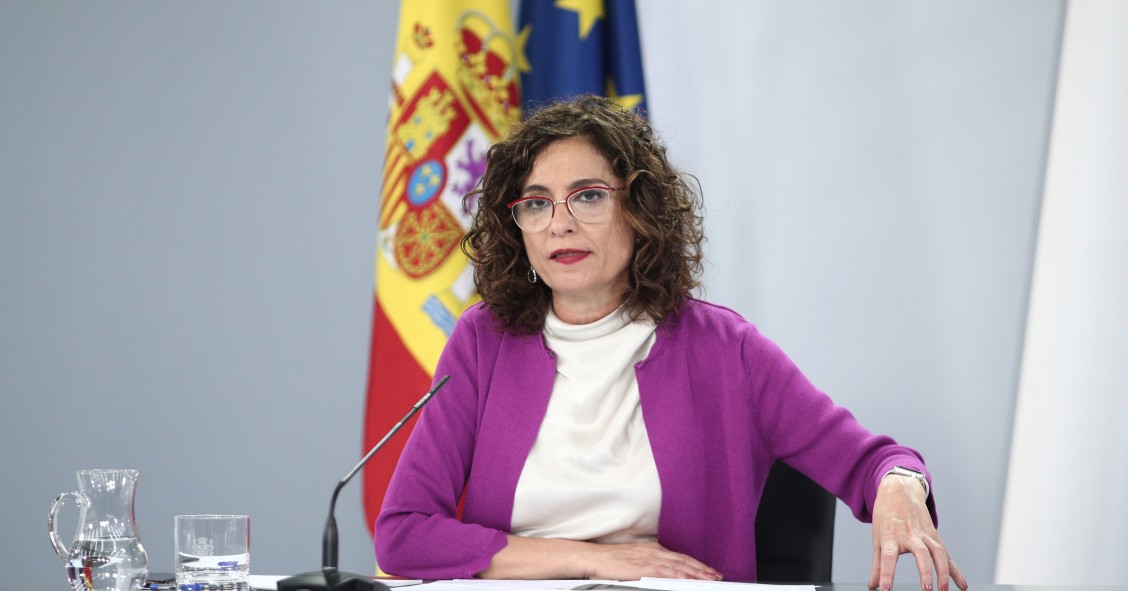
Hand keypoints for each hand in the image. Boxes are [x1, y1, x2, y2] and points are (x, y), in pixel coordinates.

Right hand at [583, 541, 721, 580]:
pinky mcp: (642, 567)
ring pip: (678, 565)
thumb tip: (660, 572)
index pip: (679, 557)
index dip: (695, 564)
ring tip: (710, 578)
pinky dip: (679, 575)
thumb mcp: (633, 560)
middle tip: (716, 575)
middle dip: (702, 568)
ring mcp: (648, 559)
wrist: (592, 557)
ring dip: (696, 572)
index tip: (707, 570)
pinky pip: (665, 572)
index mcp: (652, 549)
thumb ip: (648, 564)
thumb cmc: (609, 560)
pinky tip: (688, 579)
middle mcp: (653, 552)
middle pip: (683, 560)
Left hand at [869, 474, 967, 590]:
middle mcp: (909, 535)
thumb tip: (873, 586)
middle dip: (925, 572)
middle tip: (927, 590)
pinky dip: (955, 570)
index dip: (886, 574)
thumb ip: (877, 564)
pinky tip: (962, 585)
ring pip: (938, 551)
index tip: (885, 589)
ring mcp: (925, 534)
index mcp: (891, 536)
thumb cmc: (886, 516)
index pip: (887, 557)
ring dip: (943, 572)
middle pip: (920, 552)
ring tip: (943, 590)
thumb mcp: (878, 538)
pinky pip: (946, 554)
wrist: (899, 490)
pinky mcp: (935, 536)